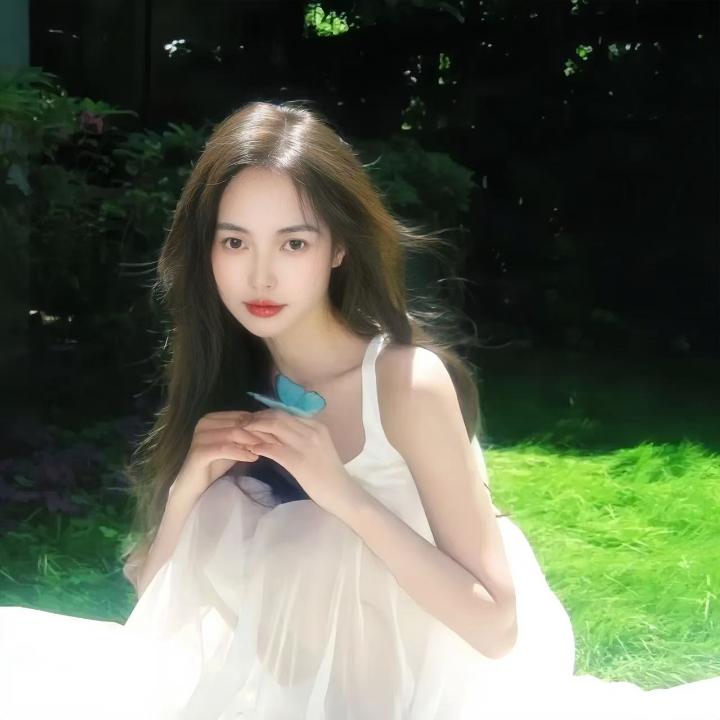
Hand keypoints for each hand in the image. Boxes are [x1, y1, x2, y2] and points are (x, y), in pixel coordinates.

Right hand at [172, 411, 275, 498]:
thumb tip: (269, 430)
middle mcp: (205, 422)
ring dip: (252, 442)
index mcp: (213, 418)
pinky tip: (253, 458)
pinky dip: (241, 452)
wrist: (194, 485)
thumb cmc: (215, 464)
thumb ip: (245, 436)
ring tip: (266, 450)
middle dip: (259, 433)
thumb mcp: (233, 446)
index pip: (243, 416)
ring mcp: (200, 436)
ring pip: (234, 433)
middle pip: (240, 423)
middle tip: (276, 443)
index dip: (261, 424)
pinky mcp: (199, 451)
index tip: (278, 434)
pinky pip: (225, 448)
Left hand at [242, 408, 359, 515]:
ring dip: (254, 429)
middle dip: (257, 418)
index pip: (285, 412)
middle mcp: (311, 430)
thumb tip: (278, 432)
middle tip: (242, 424)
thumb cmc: (329, 473)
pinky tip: (250, 450)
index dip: (265, 413)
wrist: (342, 493)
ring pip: (274, 428)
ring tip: (240, 434)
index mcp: (316, 425)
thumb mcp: (318, 447)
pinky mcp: (298, 461)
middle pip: (277, 416)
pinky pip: (273, 449)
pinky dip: (258, 447)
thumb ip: (302, 436)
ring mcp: (305, 445)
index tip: (252, 418)